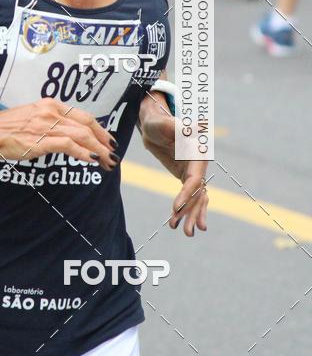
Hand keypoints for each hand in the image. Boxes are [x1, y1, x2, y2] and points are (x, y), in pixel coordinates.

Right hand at [0, 98, 117, 170]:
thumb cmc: (5, 128)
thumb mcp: (32, 117)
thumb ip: (51, 123)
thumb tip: (69, 136)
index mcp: (50, 104)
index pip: (83, 116)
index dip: (100, 129)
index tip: (108, 140)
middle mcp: (51, 111)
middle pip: (87, 125)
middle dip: (104, 141)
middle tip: (113, 153)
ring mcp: (46, 125)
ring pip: (82, 136)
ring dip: (98, 150)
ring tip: (107, 162)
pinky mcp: (40, 140)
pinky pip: (68, 145)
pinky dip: (83, 153)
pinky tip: (92, 160)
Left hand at [139, 93, 208, 235]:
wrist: (153, 125)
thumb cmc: (158, 122)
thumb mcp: (164, 123)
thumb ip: (179, 127)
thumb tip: (201, 124)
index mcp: (197, 153)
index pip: (194, 179)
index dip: (187, 194)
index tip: (176, 208)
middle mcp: (199, 164)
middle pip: (199, 193)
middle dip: (193, 212)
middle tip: (188, 232)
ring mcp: (193, 171)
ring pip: (196, 198)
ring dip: (191, 215)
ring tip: (185, 233)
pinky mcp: (186, 176)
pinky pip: (189, 196)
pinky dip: (186, 209)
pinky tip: (177, 222)